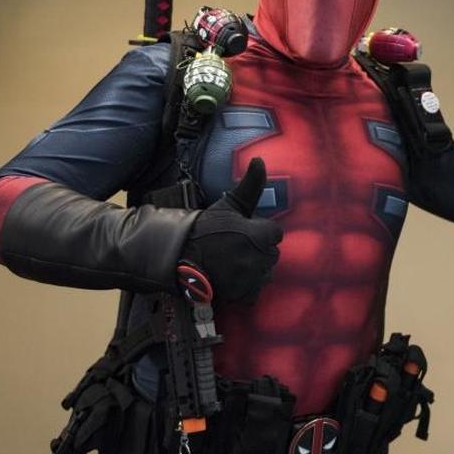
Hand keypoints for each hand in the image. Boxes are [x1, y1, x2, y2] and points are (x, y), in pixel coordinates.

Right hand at [178, 158, 281, 303]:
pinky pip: (256, 290)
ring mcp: (251, 278)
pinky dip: (247, 285)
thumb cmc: (206, 228)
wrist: (179, 256)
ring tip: (233, 261)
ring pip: (265, 271)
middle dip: (258, 248)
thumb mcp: (229, 204)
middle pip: (271, 253)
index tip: (244, 230)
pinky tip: (233, 276)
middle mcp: (259, 258)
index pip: (275, 232)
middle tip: (235, 246)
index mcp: (259, 234)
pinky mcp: (243, 294)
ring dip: (255, 267)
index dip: (259, 230)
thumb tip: (260, 159)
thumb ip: (251, 184)